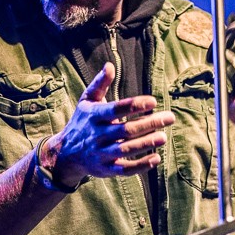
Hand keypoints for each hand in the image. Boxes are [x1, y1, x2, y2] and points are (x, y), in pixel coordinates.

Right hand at [46, 63, 174, 184]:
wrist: (64, 154)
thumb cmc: (82, 122)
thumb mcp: (87, 101)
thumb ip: (100, 84)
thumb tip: (110, 65)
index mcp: (94, 116)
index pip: (116, 109)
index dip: (134, 105)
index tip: (153, 101)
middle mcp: (97, 135)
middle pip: (126, 130)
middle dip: (149, 124)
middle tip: (170, 117)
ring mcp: (101, 154)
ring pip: (126, 150)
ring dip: (146, 144)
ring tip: (163, 137)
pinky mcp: (106, 169)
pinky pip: (124, 170)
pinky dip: (141, 165)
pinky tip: (157, 158)